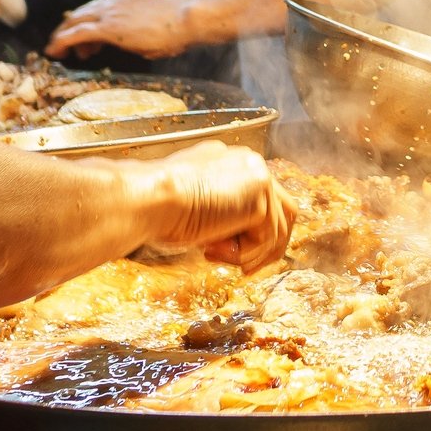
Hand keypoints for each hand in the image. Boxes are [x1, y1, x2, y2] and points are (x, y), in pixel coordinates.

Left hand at [48, 0, 212, 59]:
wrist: (187, 20)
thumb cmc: (180, 25)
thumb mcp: (152, 19)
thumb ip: (135, 24)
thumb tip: (128, 38)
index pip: (97, 7)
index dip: (88, 24)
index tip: (88, 42)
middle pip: (82, 12)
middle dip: (71, 30)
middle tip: (68, 49)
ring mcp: (110, 10)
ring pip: (75, 21)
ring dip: (63, 37)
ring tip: (57, 52)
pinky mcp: (107, 26)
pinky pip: (77, 33)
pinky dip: (62, 42)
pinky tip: (55, 51)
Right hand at [150, 142, 295, 273]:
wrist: (146, 199)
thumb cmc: (155, 207)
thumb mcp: (193, 207)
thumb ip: (219, 212)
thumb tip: (231, 236)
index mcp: (231, 162)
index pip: (263, 198)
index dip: (251, 233)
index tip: (225, 254)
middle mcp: (249, 163)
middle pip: (284, 211)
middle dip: (266, 246)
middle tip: (242, 268)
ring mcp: (258, 177)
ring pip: (277, 229)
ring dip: (249, 253)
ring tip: (217, 256)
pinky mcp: (260, 196)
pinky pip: (266, 238)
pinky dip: (243, 254)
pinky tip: (212, 249)